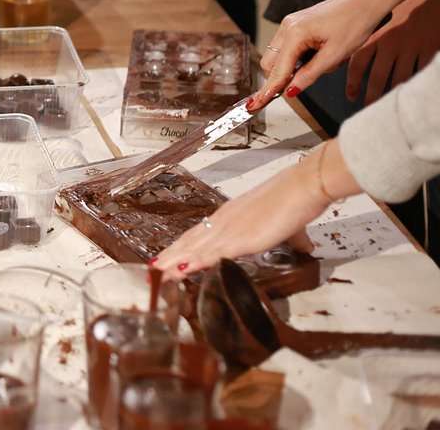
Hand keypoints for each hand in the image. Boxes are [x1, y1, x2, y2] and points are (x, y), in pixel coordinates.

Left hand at [153, 144, 338, 277]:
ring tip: (158, 273)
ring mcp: (230, 230)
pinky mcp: (241, 239)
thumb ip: (293, 238)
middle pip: (191, 241)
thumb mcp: (288, 225)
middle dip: (172, 256)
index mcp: (230, 216)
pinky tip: (182, 270)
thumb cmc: (295, 200)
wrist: (302, 187)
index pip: (200, 234)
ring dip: (175, 262)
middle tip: (154, 268)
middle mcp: (224, 222)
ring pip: (195, 248)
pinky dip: (196, 262)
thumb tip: (305, 246)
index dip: (183, 246)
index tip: (170, 255)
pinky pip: (213, 253)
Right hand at [250, 0, 388, 110]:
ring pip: (278, 55)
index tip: (255, 105)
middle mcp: (286, 27)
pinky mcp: (295, 23)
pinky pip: (287, 46)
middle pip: (270, 63)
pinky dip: (297, 57)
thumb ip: (310, 74)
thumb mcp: (335, 55)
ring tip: (322, 62)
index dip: (268, 89)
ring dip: (292, 67)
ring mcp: (289, 24)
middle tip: (303, 83)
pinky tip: (319, 54)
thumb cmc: (355, 23)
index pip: (277, 69)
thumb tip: (290, 91)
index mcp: (295, 34)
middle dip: (282, 77)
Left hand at [346, 0, 439, 104]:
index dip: (352, 82)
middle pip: (377, 77)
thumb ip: (372, 39)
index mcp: (377, 36)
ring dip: (392, 95)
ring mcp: (412, 49)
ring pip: (399, 80)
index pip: (358, 62)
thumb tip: (347, 57)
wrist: (433, 1)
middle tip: (368, 108)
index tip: (351, 95)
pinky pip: (419, 74)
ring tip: (387, 107)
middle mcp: (392, 44)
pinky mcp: (430, 51)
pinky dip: (413, 86)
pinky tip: (408, 94)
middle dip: (371, 95)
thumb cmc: (407, 11)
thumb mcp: (385, 21)